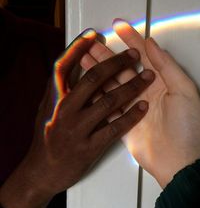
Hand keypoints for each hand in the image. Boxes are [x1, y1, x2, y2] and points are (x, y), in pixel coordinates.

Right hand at [0, 29, 154, 207]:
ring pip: (108, 101)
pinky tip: (142, 107)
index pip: (69, 65)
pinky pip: (114, 128)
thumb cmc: (48, 137)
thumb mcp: (46, 109)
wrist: (45, 172)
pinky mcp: (90, 147)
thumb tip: (80, 64)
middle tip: (132, 52)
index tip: (95, 35)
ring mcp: (79, 129)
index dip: (80, 48)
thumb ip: (62, 87)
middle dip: (113, 62)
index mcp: (55, 97)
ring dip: (131, 86)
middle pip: (93, 78)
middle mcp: (67, 109)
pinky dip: (130, 117)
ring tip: (147, 74)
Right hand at [81, 20, 199, 187]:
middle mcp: (146, 91)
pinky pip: (108, 104)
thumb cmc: (189, 128)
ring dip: (99, 71)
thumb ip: (167, 66)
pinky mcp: (123, 122)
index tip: (119, 26)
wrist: (181, 161)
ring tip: (85, 58)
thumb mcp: (184, 90)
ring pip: (112, 84)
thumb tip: (152, 43)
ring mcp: (133, 106)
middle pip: (123, 68)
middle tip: (93, 42)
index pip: (143, 54)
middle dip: (108, 54)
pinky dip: (97, 94)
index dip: (131, 38)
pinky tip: (88, 85)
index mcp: (162, 81)